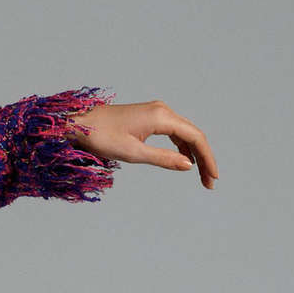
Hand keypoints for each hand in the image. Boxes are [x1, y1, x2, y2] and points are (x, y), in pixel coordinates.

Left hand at [64, 100, 218, 189]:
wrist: (80, 122)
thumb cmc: (101, 136)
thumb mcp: (133, 153)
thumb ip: (163, 159)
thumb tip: (188, 165)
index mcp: (161, 117)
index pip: (195, 137)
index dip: (207, 158)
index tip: (213, 178)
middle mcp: (162, 111)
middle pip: (193, 135)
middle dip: (204, 158)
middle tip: (209, 182)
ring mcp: (156, 112)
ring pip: (185, 133)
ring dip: (194, 154)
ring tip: (200, 175)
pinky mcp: (149, 117)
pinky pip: (173, 132)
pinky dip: (182, 147)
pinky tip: (184, 160)